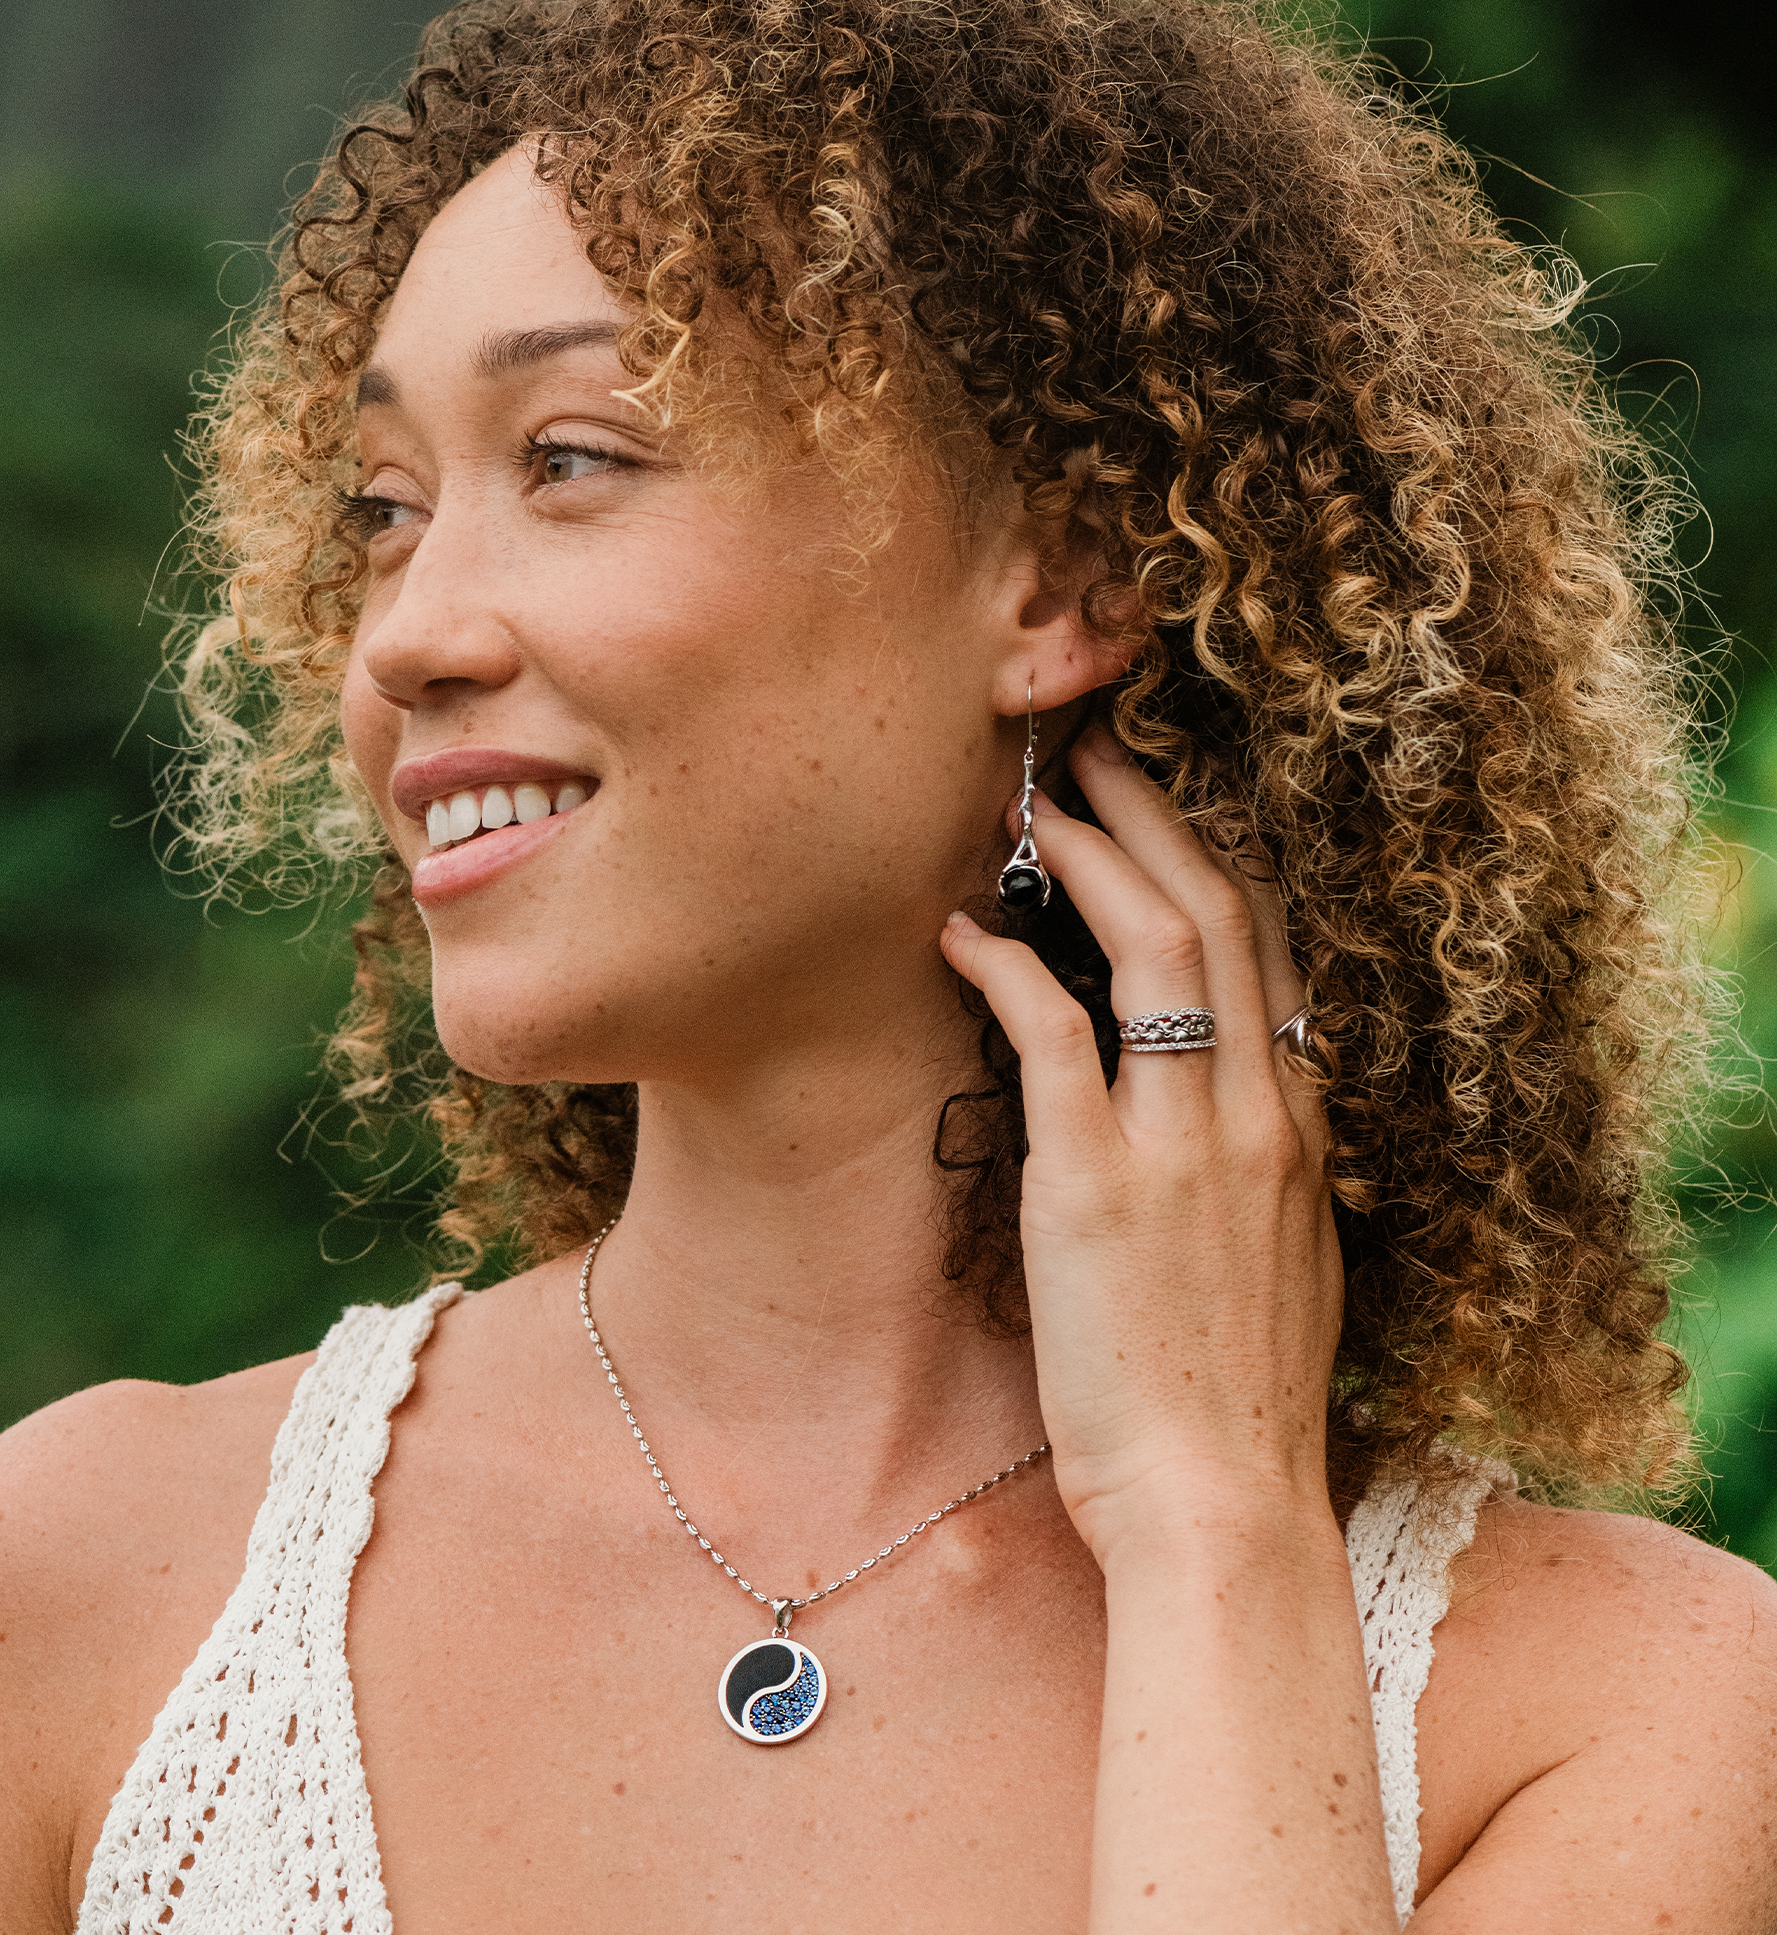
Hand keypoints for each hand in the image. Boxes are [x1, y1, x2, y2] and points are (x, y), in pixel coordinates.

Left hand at [940, 727, 1340, 1561]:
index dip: (1210, 861)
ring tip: (1035, 806)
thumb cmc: (1237, 1399)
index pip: (1268, 952)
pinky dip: (1006, 965)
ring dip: (1090, 856)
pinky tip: (961, 933)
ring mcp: (1180, 1142)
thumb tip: (1207, 1110)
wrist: (1222, 1505)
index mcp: (1299, 1127)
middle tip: (1095, 756)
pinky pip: (1053, 1032)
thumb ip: (1258, 1170)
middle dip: (1156, 816)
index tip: (1160, 814)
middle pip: (1219, 913)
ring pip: (1154, 945)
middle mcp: (1253, 1112)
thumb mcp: (1286, 1263)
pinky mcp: (1092, 1184)